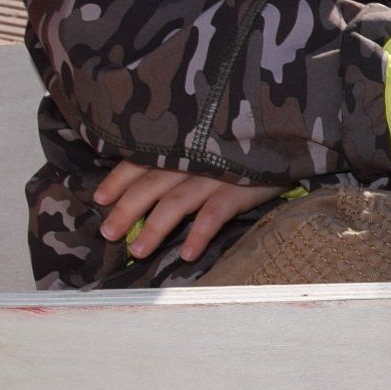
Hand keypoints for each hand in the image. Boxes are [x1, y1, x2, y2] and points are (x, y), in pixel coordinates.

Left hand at [94, 160, 280, 264]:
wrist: (292, 135)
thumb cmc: (246, 143)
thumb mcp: (211, 142)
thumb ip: (184, 156)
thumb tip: (150, 184)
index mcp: (182, 144)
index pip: (141, 160)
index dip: (118, 179)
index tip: (98, 198)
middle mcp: (193, 156)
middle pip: (150, 184)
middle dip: (126, 209)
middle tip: (107, 234)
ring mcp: (216, 172)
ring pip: (175, 202)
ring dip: (154, 228)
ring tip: (138, 251)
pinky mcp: (240, 187)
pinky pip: (214, 214)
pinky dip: (198, 233)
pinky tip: (186, 254)